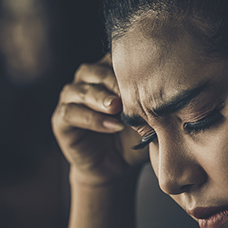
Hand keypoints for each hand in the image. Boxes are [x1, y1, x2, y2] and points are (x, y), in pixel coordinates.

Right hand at [51, 54, 147, 188]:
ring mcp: (70, 99)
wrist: (114, 167)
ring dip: (99, 97)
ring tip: (116, 108)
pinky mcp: (60, 119)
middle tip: (128, 93)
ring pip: (80, 89)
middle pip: (93, 70)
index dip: (126, 67)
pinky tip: (111, 126)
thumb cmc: (132, 137)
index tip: (145, 78)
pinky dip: (91, 118)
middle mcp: (85, 82)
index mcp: (106, 73)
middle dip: (111, 80)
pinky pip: (71, 113)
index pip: (112, 59)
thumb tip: (166, 91)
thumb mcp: (145, 117)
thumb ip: (150, 102)